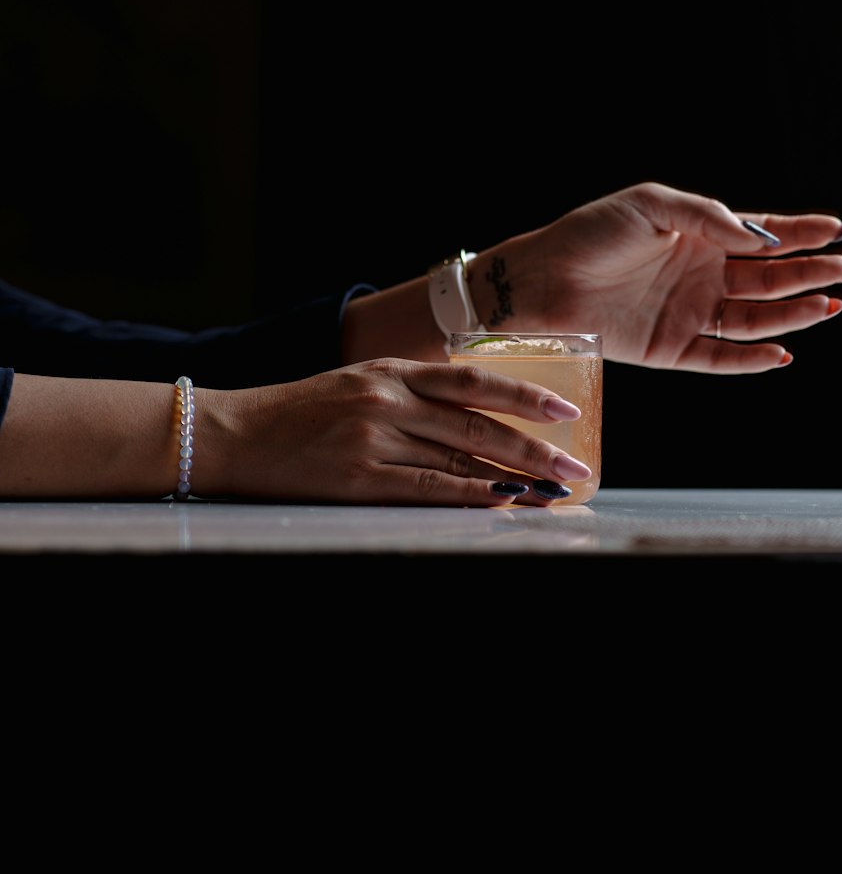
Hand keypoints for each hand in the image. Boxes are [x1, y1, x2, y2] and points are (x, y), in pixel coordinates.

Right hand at [209, 358, 590, 505]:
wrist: (234, 435)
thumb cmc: (300, 412)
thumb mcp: (358, 382)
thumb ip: (411, 391)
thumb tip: (474, 419)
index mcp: (391, 370)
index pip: (474, 380)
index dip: (526, 394)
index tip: (567, 410)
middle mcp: (388, 399)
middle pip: (478, 423)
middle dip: (535, 447)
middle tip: (575, 466)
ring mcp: (374, 438)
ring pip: (461, 457)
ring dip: (514, 477)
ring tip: (553, 492)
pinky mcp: (359, 478)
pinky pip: (429, 488)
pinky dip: (471, 496)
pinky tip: (503, 503)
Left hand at [507, 182, 841, 373]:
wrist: (540, 279)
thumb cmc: (589, 233)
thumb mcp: (651, 204)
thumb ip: (706, 216)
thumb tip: (758, 236)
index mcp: (699, 236)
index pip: (762, 236)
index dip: (802, 234)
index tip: (840, 230)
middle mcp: (701, 276)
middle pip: (769, 278)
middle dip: (811, 273)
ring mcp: (688, 313)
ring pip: (754, 317)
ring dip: (792, 313)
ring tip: (828, 306)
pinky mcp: (670, 348)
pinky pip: (720, 357)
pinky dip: (752, 359)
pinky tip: (783, 351)